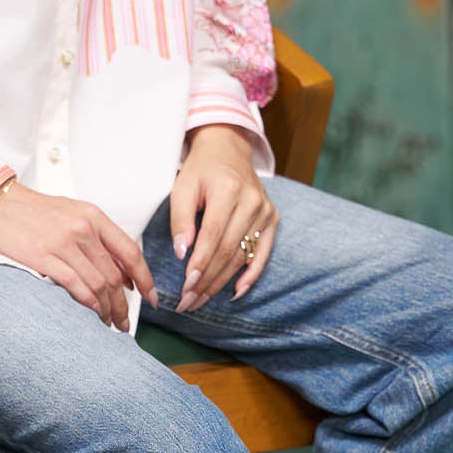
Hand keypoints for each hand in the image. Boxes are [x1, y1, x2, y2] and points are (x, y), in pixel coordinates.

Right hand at [0, 181, 156, 329]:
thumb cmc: (31, 211)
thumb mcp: (72, 214)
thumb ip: (97, 239)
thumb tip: (121, 271)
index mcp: (93, 216)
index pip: (130, 251)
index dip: (145, 278)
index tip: (150, 296)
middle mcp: (83, 229)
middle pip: (115, 274)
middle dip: (125, 304)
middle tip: (126, 321)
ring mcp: (64, 243)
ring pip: (99, 284)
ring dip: (109, 308)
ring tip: (111, 323)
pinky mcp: (44, 257)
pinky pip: (77, 287)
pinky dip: (90, 305)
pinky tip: (93, 314)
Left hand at [170, 125, 277, 309]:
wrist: (228, 150)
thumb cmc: (200, 170)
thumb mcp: (183, 187)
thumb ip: (181, 218)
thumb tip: (181, 253)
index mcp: (228, 189)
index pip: (213, 234)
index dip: (201, 262)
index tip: (185, 285)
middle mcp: (252, 201)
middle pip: (228, 249)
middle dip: (207, 279)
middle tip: (187, 302)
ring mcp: (265, 211)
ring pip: (242, 256)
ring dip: (221, 282)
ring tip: (200, 300)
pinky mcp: (272, 220)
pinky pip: (263, 253)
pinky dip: (250, 275)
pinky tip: (235, 293)